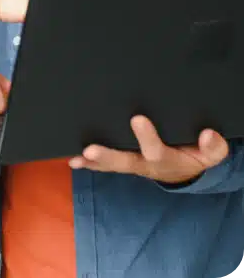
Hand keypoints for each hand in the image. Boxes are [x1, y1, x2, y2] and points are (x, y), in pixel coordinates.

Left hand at [69, 115, 228, 184]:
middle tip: (91, 149)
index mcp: (166, 158)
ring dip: (93, 161)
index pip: (157, 149)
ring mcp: (131, 163)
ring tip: (77, 156)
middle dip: (108, 156)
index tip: (137, 119)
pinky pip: (103, 165)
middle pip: (125, 161)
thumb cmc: (193, 154)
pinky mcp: (122, 162)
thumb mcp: (210, 155)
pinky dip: (88, 164)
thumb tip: (209, 135)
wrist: (184, 168)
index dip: (147, 136)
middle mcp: (145, 163)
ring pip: (111, 164)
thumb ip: (213, 147)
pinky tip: (73, 160)